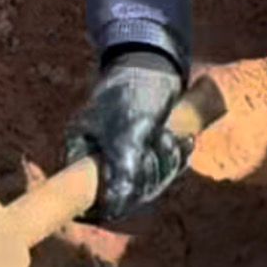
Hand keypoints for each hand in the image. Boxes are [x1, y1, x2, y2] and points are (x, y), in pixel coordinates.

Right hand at [64, 49, 189, 220]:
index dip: (112, 202)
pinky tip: (186, 142)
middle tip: (162, 144)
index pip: (91, 198)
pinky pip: (163, 168)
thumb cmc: (133, 91)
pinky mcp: (148, 148)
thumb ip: (121, 168)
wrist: (156, 59)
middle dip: (150, 175)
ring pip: (148, 182)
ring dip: (166, 165)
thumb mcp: (126, 130)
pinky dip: (176, 158)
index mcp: (81, 155)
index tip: (135, 188)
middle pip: (124, 193)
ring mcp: (125, 154)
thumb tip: (116, 208)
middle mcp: (100, 159)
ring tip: (173, 137)